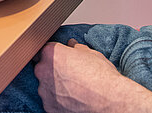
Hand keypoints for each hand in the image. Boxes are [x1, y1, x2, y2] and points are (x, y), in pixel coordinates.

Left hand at [35, 39, 151, 112]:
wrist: (110, 101)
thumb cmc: (102, 77)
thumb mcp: (91, 54)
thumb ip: (76, 48)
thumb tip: (72, 44)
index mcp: (51, 53)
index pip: (44, 49)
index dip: (53, 55)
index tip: (61, 59)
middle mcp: (43, 71)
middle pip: (42, 68)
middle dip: (52, 70)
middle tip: (69, 75)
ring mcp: (44, 91)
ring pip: (45, 86)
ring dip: (54, 87)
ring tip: (73, 90)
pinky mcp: (49, 108)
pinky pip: (50, 101)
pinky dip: (58, 101)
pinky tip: (72, 100)